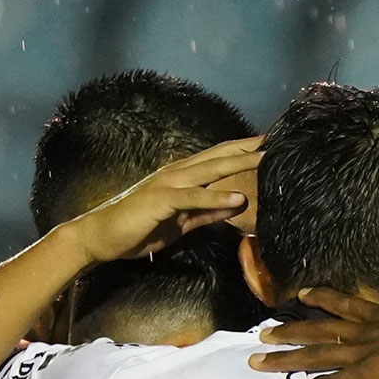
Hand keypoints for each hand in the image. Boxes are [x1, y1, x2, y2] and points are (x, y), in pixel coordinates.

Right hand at [61, 137, 263, 264]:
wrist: (104, 237)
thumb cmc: (141, 228)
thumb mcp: (183, 222)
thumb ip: (209, 212)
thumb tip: (237, 204)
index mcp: (182, 177)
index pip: (217, 159)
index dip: (241, 151)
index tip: (267, 146)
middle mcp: (177, 174)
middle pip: (218, 157)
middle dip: (246, 149)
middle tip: (274, 141)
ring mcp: (168, 184)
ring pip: (209, 170)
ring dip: (238, 163)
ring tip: (264, 158)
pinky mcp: (162, 200)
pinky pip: (193, 197)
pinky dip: (216, 197)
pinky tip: (238, 198)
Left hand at [249, 287, 378, 378]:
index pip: (347, 305)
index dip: (323, 299)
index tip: (303, 294)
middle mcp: (368, 330)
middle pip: (319, 329)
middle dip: (289, 331)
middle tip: (262, 333)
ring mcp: (365, 352)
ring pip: (314, 354)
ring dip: (284, 358)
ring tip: (256, 360)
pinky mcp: (368, 374)